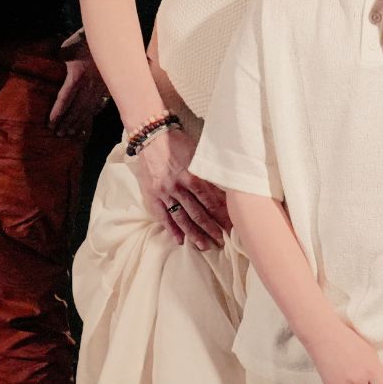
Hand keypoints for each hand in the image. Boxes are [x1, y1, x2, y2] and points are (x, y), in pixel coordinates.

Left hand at [48, 45, 109, 137]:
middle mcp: (88, 86)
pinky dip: (92, 114)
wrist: (110, 35)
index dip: (57, 113)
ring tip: (71, 133)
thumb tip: (50, 64)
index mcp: (77, 77)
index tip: (50, 124)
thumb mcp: (67, 48)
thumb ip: (59, 60)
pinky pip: (99, 104)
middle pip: (76, 109)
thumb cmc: (85, 40)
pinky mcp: (108, 87)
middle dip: (67, 123)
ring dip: (79, 122)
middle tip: (59, 134)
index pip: (65, 99)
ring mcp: (100, 88)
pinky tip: (88, 121)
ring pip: (88, 109)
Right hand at [130, 124, 231, 250]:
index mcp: (192, 175)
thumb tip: (224, 190)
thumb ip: (207, 173)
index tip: (231, 226)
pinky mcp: (153, 196)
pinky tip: (180, 240)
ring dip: (195, 234)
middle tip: (222, 241)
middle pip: (198, 212)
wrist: (151, 137)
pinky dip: (172, 229)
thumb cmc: (177, 143)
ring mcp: (165, 193)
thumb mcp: (197, 154)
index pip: (211, 200)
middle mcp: (179, 186)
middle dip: (211, 228)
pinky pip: (163, 216)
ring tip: (205, 246)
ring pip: (182, 218)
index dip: (222, 214)